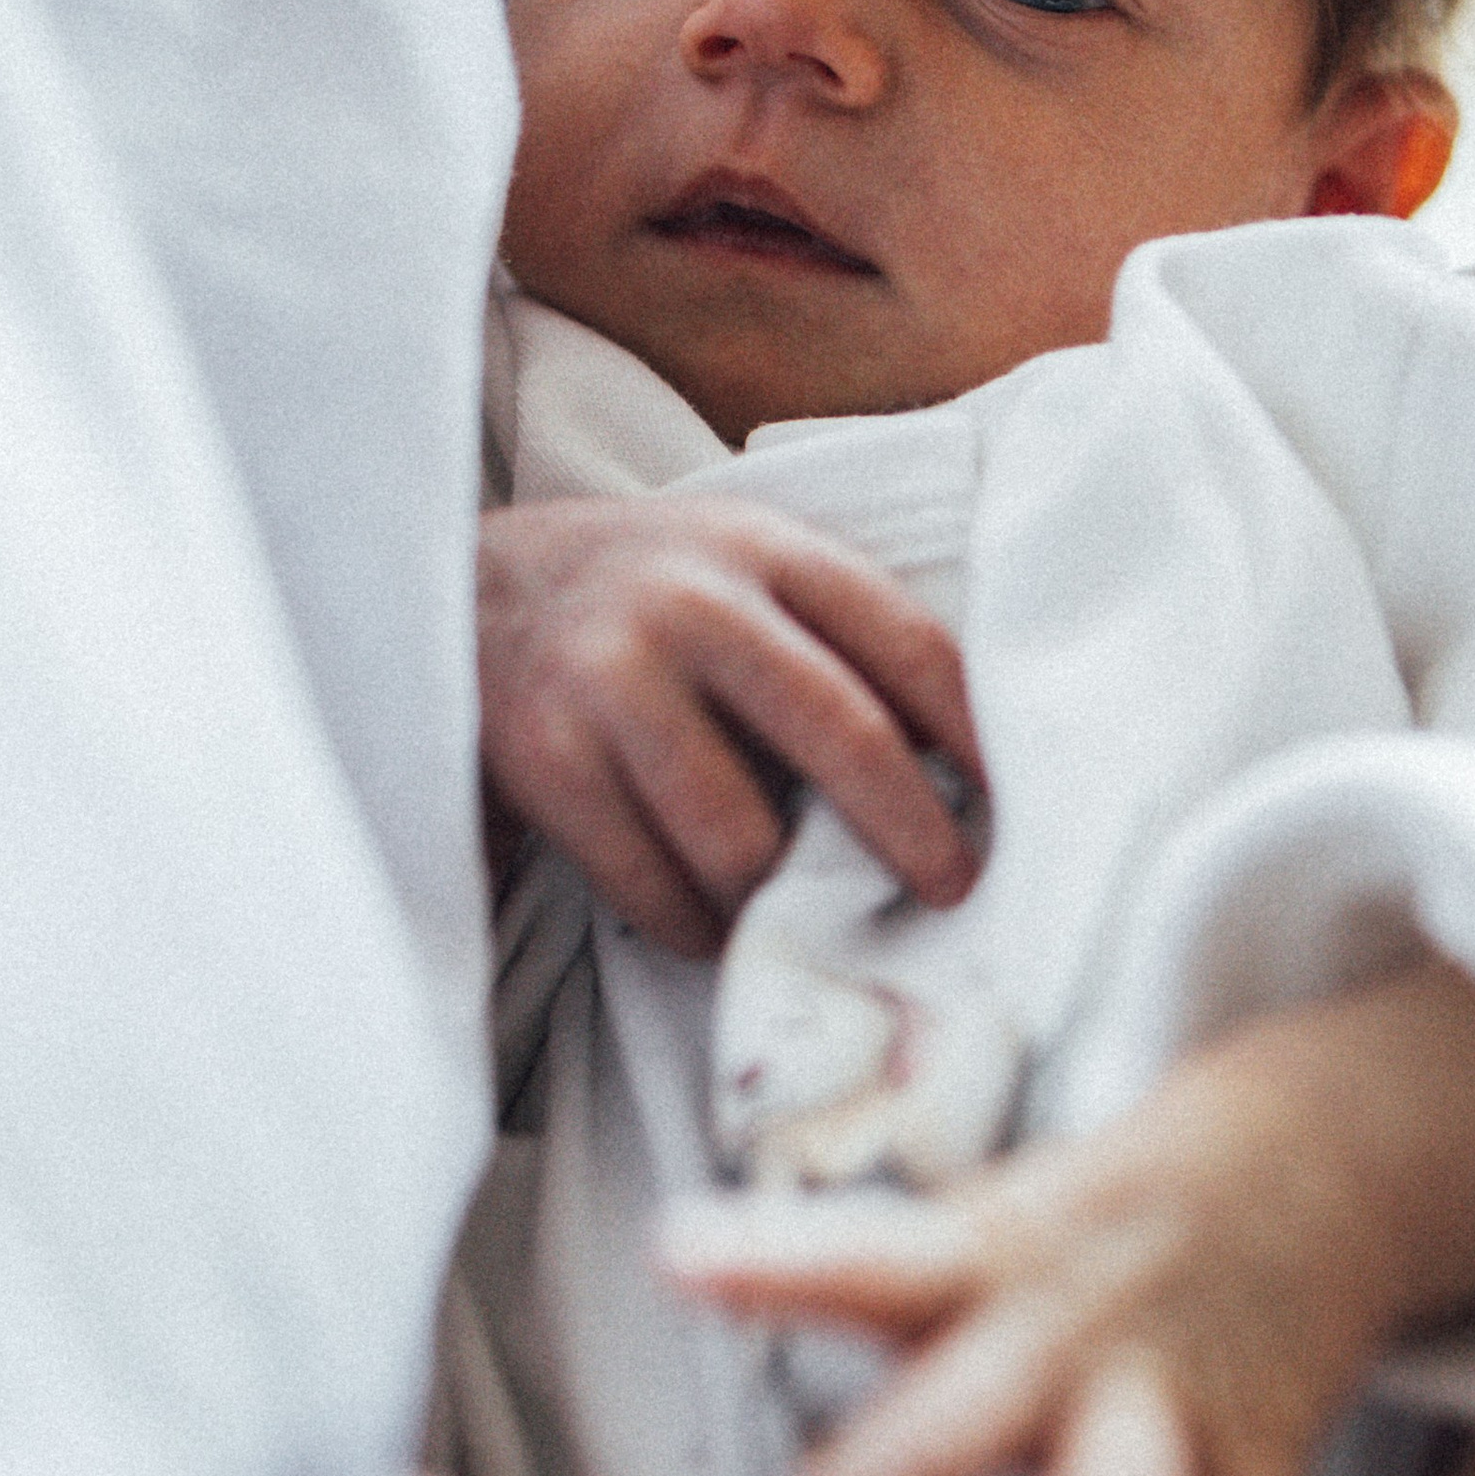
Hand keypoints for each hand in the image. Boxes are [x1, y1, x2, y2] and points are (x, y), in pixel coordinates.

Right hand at [478, 495, 983, 956]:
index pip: (907, 645)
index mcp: (768, 550)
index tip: (1014, 806)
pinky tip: (711, 920)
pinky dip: (694, 925)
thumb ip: (838, 637)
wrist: (460, 580)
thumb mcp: (747, 566)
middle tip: (951, 890)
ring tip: (810, 917)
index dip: (977, 735)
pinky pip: (650, 885)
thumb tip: (962, 773)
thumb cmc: (649, 595)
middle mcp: (692, 604)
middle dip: (912, 831)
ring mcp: (609, 680)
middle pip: (841, 733)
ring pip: (740, 836)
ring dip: (785, 901)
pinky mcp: (542, 759)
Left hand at [664, 957, 1474, 1475]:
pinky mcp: (1256, 1464)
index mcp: (985, 1262)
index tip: (673, 1253)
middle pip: (944, 1432)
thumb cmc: (1118, 1207)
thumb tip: (768, 1406)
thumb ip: (900, 1310)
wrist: (1336, 1141)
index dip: (769, 1258)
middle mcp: (1064, 1336)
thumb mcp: (1003, 1217)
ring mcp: (1164, 1404)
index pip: (862, 1255)